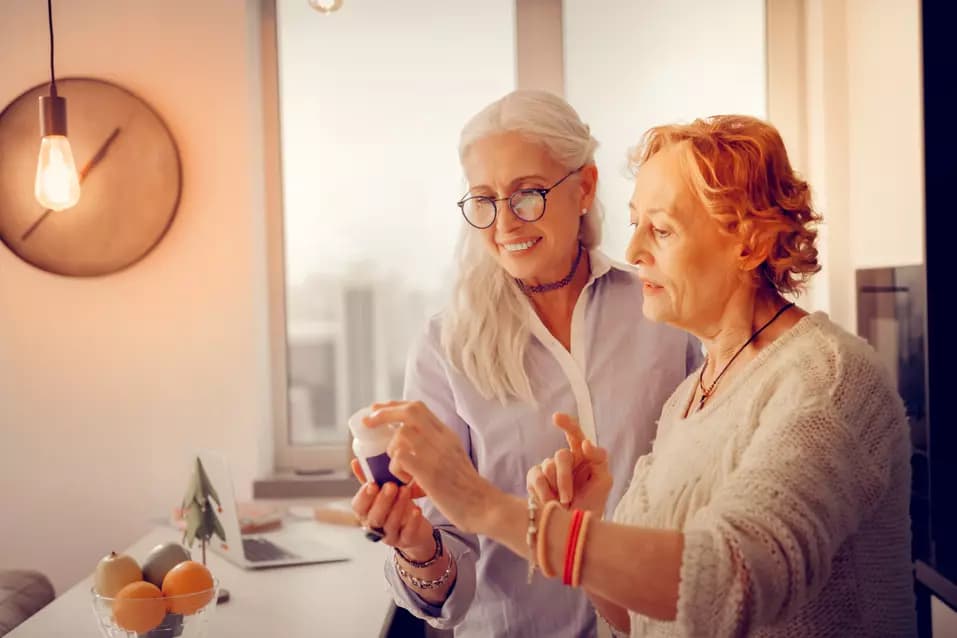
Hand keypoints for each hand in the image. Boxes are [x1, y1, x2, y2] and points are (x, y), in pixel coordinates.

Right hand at [350, 461, 434, 557]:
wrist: (414, 529)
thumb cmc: (395, 506)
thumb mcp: (382, 492)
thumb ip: (369, 479)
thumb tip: (356, 462)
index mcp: (366, 513)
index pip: (359, 507)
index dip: (364, 496)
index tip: (372, 484)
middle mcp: (375, 527)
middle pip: (375, 517)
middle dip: (382, 501)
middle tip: (391, 486)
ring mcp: (390, 536)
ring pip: (390, 524)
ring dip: (398, 507)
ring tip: (406, 491)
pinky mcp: (405, 541)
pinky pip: (407, 533)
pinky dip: (412, 522)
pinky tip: (416, 510)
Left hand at [363, 400, 497, 533]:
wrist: (484, 506)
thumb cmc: (466, 488)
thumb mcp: (454, 457)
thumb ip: (436, 446)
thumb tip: (408, 440)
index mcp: (447, 434)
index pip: (418, 408)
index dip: (394, 405)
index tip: (378, 409)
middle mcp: (442, 439)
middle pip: (409, 411)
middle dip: (384, 413)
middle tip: (368, 421)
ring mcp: (436, 454)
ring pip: (401, 435)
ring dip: (391, 450)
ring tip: (398, 468)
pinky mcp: (430, 472)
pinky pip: (400, 457)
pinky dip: (396, 468)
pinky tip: (405, 481)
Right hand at [526, 413, 611, 514]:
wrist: (576, 529)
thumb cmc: (592, 503)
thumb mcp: (604, 480)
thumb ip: (599, 458)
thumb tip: (585, 443)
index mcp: (582, 455)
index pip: (575, 433)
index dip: (566, 423)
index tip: (556, 417)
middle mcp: (565, 459)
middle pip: (561, 455)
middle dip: (564, 478)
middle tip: (568, 498)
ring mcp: (548, 468)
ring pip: (548, 467)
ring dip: (557, 488)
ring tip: (563, 503)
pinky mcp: (534, 479)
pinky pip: (536, 477)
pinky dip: (543, 492)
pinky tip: (550, 502)